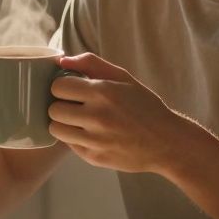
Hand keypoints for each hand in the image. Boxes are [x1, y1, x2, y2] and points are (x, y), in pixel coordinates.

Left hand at [48, 53, 190, 173]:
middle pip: (53, 109)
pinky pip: (69, 145)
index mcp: (103, 92)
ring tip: (78, 120)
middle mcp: (97, 117)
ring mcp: (95, 140)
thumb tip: (61, 60)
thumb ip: (91, 63)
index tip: (72, 89)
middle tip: (74, 105)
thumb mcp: (123, 78)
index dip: (62, 86)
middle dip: (61, 105)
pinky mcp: (94, 158)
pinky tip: (90, 134)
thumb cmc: (144, 106)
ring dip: (63, 123)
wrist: (166, 142)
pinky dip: (75, 138)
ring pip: (56, 129)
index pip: (58, 86)